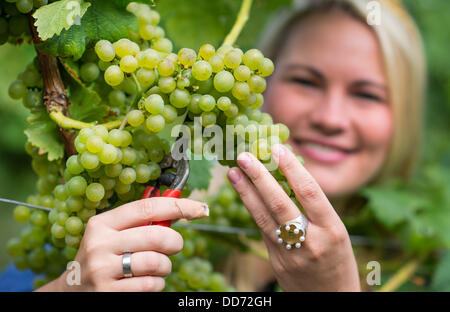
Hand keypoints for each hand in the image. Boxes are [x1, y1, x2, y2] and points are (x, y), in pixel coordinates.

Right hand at [36, 197, 207, 291]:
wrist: (73, 291)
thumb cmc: (104, 257)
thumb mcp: (113, 234)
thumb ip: (141, 222)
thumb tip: (182, 208)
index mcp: (103, 223)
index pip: (148, 207)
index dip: (179, 206)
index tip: (200, 209)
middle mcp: (100, 244)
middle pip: (157, 236)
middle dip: (175, 242)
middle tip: (174, 246)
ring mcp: (103, 270)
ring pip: (157, 262)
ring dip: (166, 266)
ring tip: (157, 267)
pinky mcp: (110, 292)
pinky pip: (151, 285)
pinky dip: (158, 283)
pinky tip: (147, 281)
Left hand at [227, 144, 359, 290]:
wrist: (330, 300)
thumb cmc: (337, 261)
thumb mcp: (336, 232)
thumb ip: (314, 208)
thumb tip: (289, 174)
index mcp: (331, 230)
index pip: (309, 192)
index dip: (291, 167)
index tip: (277, 148)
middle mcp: (309, 241)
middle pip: (280, 204)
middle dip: (259, 178)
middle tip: (244, 156)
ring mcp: (289, 254)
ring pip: (263, 218)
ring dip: (245, 193)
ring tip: (233, 172)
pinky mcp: (275, 262)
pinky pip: (262, 230)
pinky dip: (252, 209)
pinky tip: (242, 193)